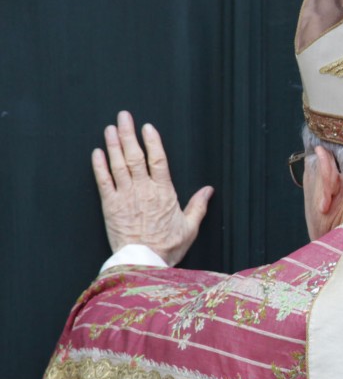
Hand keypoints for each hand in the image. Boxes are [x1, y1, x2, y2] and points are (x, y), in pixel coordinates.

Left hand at [91, 111, 213, 265]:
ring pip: (118, 164)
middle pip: (135, 156)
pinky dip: (99, 166)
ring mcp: (125, 196)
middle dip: (129, 134)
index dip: (152, 141)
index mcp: (164, 192)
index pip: (158, 159)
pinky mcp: (110, 206)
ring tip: (111, 129)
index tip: (148, 127)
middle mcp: (144, 189)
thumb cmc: (168, 247)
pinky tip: (97, 153)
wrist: (144, 262)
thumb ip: (198, 205)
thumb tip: (208, 190)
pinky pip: (103, 181)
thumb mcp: (190, 227)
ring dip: (114, 144)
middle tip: (124, 117)